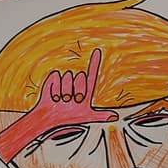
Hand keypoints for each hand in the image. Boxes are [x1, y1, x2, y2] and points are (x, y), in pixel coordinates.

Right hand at [0, 49, 117, 162]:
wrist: (52, 118)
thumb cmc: (69, 117)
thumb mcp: (86, 116)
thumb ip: (101, 116)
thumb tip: (116, 118)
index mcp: (86, 88)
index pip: (92, 72)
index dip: (95, 61)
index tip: (98, 50)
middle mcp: (76, 81)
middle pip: (81, 76)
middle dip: (77, 90)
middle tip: (73, 100)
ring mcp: (65, 79)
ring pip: (68, 77)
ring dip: (65, 91)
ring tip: (63, 99)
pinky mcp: (54, 78)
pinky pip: (57, 77)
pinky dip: (56, 89)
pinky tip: (54, 96)